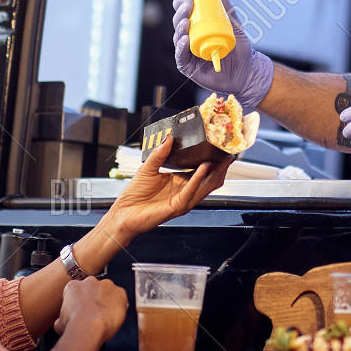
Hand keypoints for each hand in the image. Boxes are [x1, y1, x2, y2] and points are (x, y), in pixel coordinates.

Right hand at [54, 275, 127, 337]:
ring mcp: (106, 285)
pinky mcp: (120, 292)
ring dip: (107, 302)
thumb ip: (61, 318)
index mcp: (73, 286)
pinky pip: (121, 298)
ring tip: (104, 316)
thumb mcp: (59, 323)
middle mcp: (90, 281)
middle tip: (94, 313)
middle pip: (94, 289)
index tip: (82, 310)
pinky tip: (114, 316)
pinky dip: (120, 306)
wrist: (89, 328)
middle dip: (94, 299)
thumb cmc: (74, 325)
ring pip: (108, 292)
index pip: (78, 291)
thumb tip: (60, 323)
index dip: (80, 302)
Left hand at [105, 136, 232, 241]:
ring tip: (220, 158)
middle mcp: (185, 191)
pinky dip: (198, 178)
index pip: (202, 170)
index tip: (219, 148)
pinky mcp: (178, 206)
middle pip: (210, 179)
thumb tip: (169, 137)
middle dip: (221, 167)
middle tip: (227, 153)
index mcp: (180, 182)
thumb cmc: (134, 196)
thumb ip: (159, 153)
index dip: (212, 160)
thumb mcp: (148, 168)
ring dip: (215, 172)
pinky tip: (203, 167)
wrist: (123, 214)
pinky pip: (192, 191)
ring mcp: (183, 200)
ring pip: (206, 186)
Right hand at [172, 0, 273, 110]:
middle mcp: (191, 37)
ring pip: (177, 36)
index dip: (184, 1)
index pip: (185, 11)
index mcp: (199, 26)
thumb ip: (228, 10)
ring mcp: (188, 52)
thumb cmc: (240, 50)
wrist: (246, 73)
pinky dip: (181, 47)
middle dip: (181, 11)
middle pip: (179, 21)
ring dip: (180, 27)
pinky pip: (180, 55)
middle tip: (189, 4)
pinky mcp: (188, 66)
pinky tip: (184, 39)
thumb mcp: (236, 27)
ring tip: (186, 21)